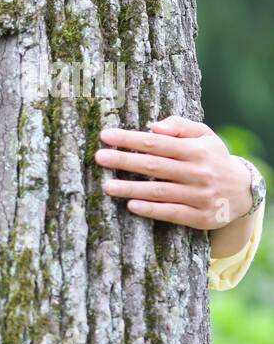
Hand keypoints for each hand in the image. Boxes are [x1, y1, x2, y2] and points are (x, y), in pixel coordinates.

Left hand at [95, 114, 248, 228]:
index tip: (106, 135)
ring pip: (160, 191)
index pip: (157, 143)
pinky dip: (152, 210)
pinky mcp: (200, 217)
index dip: (130, 139)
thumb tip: (154, 126)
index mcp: (196, 150)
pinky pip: (172, 213)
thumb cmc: (212, 159)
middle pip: (155, 166)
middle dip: (125, 161)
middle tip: (99, 157)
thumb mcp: (204, 136)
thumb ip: (180, 126)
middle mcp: (198, 172)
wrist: (244, 192)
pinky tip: (131, 206)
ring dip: (132, 189)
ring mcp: (200, 196)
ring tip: (107, 186)